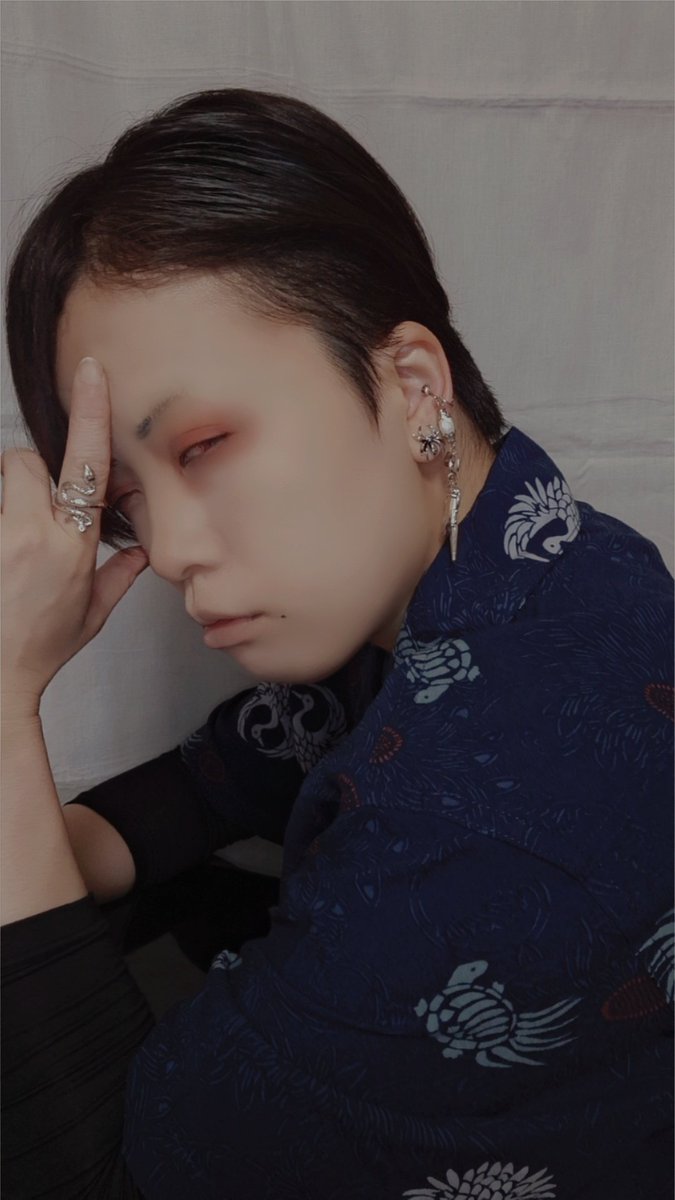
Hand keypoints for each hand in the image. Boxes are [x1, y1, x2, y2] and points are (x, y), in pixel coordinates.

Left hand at [1, 357, 148, 714]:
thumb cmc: (37, 651)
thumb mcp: (89, 617)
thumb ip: (116, 577)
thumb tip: (137, 555)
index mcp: (72, 547)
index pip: (86, 465)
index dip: (90, 414)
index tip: (90, 373)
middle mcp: (33, 534)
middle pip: (24, 462)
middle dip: (30, 472)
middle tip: (35, 506)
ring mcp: (1, 537)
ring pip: (1, 481)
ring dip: (11, 498)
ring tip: (14, 540)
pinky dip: (3, 522)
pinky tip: (7, 557)